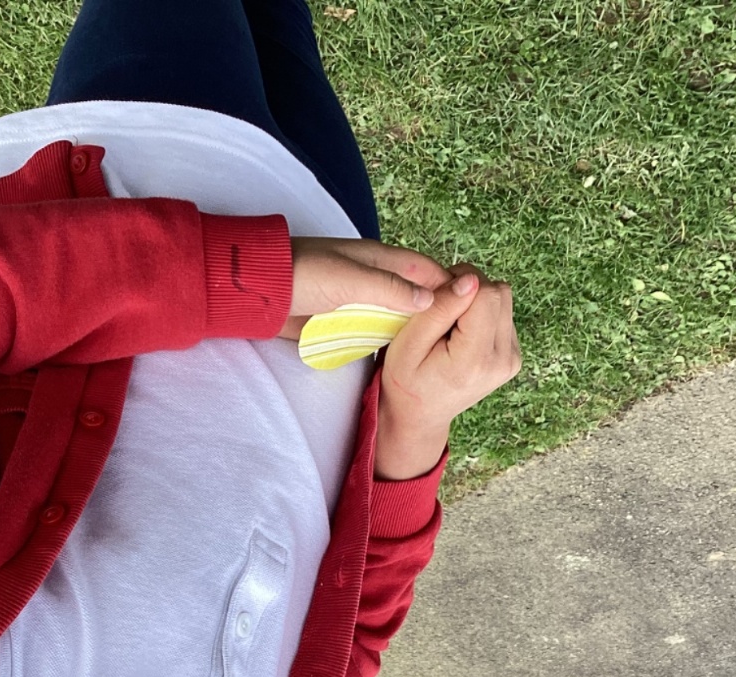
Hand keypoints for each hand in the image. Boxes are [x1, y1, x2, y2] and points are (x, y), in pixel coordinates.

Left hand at [275, 237, 454, 341]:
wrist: (261, 294)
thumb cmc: (303, 276)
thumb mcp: (349, 280)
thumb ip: (388, 289)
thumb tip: (430, 298)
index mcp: (380, 259)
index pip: (426, 271)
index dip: (450, 286)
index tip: (474, 306)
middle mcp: (375, 278)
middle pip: (416, 295)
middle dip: (437, 311)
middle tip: (462, 336)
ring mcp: (362, 300)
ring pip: (399, 315)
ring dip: (416, 329)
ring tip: (441, 351)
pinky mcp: (347, 321)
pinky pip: (378, 331)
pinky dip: (392, 341)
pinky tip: (407, 357)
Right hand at [373, 264, 521, 479]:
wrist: (421, 415)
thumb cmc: (407, 381)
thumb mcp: (408, 344)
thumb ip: (439, 310)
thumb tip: (470, 280)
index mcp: (474, 360)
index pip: (485, 294)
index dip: (460, 284)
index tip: (438, 299)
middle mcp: (501, 361)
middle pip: (500, 293)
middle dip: (471, 289)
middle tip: (442, 310)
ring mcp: (511, 360)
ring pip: (504, 300)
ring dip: (477, 301)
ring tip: (451, 325)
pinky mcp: (513, 356)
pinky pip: (504, 314)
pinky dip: (483, 315)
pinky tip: (463, 334)